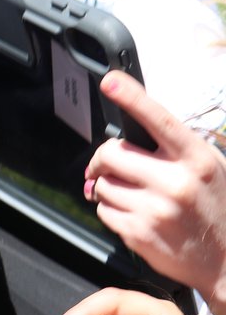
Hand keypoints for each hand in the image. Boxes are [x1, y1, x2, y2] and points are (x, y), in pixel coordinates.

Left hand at [85, 70, 225, 314]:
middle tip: (108, 165)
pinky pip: (103, 210)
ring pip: (102, 183)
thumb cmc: (213, 207)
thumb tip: (124, 135)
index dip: (132, 97)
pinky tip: (134, 214)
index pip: (159, 120)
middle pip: (111, 153)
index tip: (110, 81)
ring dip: (107, 187)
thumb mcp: (207, 168)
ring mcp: (157, 210)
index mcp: (197, 158)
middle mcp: (177, 182)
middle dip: (103, 158)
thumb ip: (171, 148)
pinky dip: (110, 210)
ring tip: (133, 195)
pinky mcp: (139, 233)